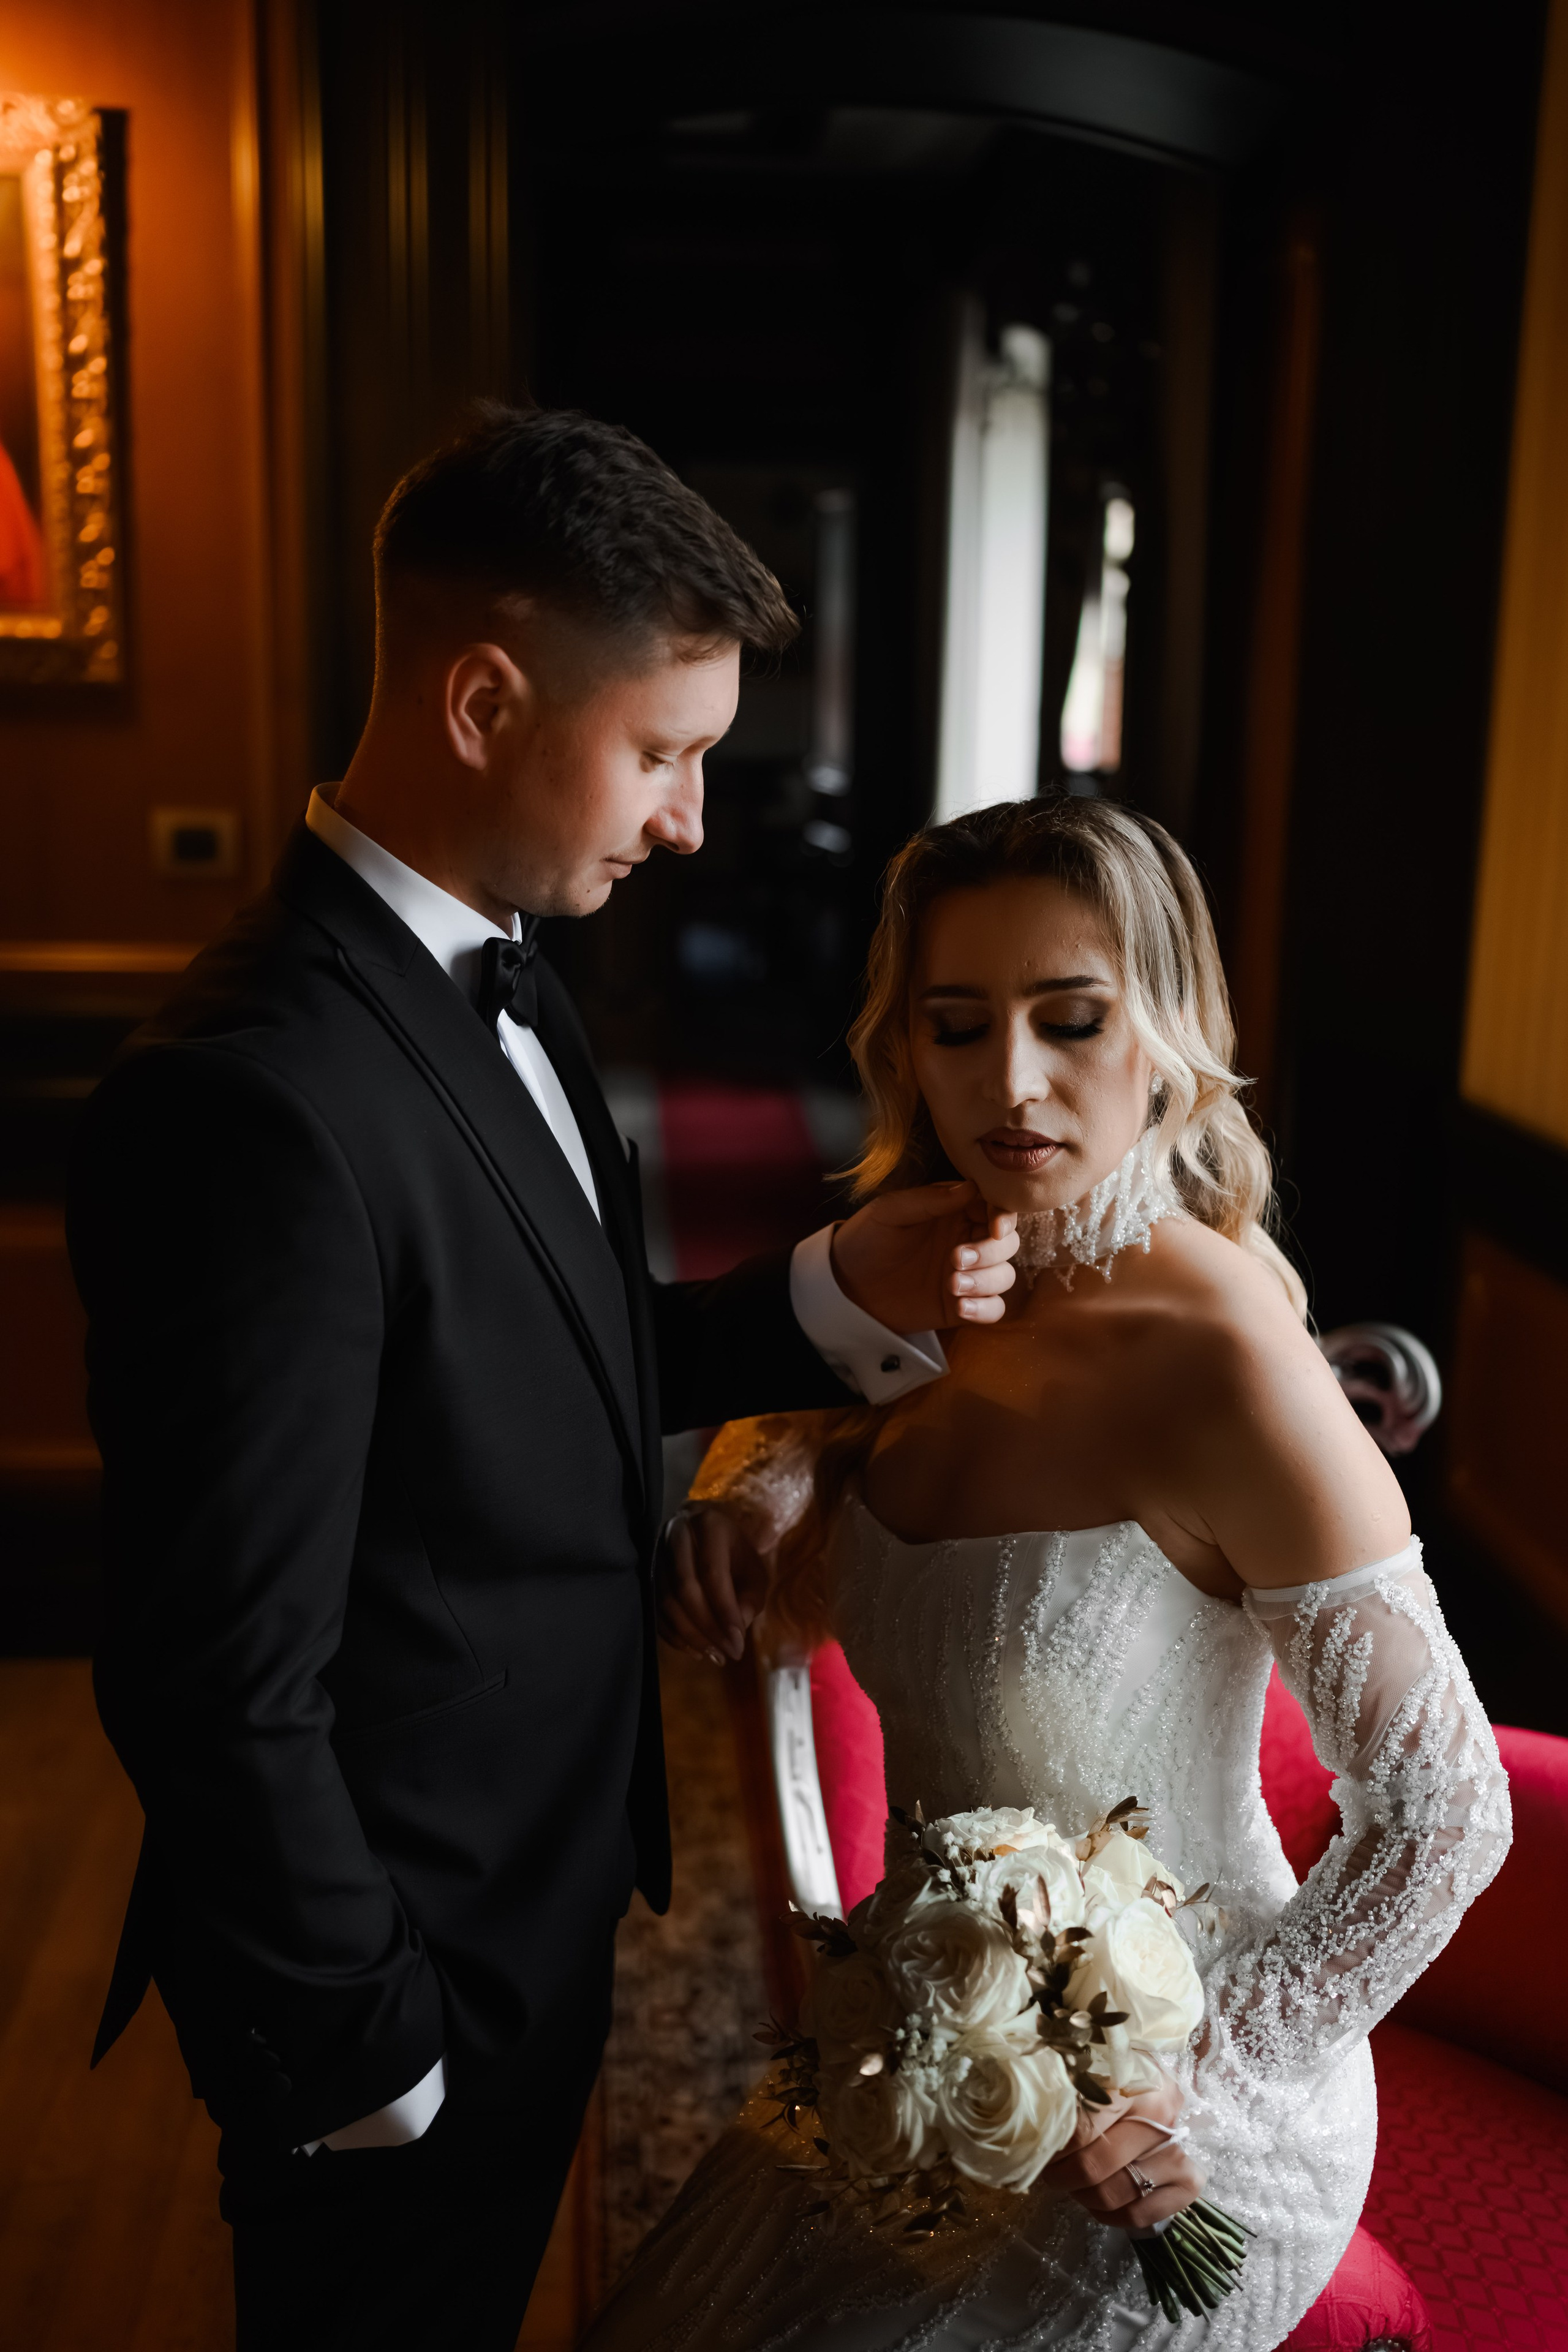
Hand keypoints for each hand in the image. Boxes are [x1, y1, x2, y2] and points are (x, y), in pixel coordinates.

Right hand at [656, 1504, 767, 1663]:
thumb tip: (735, 1630)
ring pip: (666, 1600)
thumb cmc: (737, 1556)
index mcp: (709, 1526)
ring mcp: (656, 1552)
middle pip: (684, 1588)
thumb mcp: (754, 1572)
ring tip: (711, 1655)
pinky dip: (672, 1634)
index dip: (724, 1611)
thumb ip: (750, 1598)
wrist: (708, 1537)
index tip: (737, 1645)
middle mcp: (677, 1535)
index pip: (712, 1573)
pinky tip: (692, 1649)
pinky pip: (654, 1608)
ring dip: (689, 1634)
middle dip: (706, 1627)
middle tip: (723, 1655)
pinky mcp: (645, 1571)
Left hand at [830, 1180, 1018, 1332]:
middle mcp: (967, 1240)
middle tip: (955, 1259)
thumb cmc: (864, 1240)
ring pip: (1004, 1275)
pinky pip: (993, 1309)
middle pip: (1007, 1243)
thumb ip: (929, 1199)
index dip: (1003, 1216)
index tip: (995, 1227)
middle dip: (990, 1251)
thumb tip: (971, 1187)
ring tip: (952, 1285)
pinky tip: (960, 1308)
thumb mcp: (888, 1212)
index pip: (996, 1207)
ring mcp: (967, 1275)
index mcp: (954, 1210)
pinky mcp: (960, 1305)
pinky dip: (985, 1309)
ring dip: (986, 1281)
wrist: (844, 1286)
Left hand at [1035, 2073, 1204, 2230]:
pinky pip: (1142, 2214)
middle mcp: (1161, 2115)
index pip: (1081, 2128)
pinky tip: (1097, 2204)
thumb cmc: (1113, 2074)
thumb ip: (1065, 2089)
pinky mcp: (1188, 2180)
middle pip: (1096, 2165)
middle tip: (1050, 2171)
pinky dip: (1112, 2217)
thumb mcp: (1089, 2069)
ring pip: (1116, 2193)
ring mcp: (1178, 2150)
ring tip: (1072, 2184)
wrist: (1158, 2087)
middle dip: (1063, 2175)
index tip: (1038, 2148)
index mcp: (1132, 2081)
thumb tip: (1029, 2118)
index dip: (1053, 2146)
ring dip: (1084, 2196)